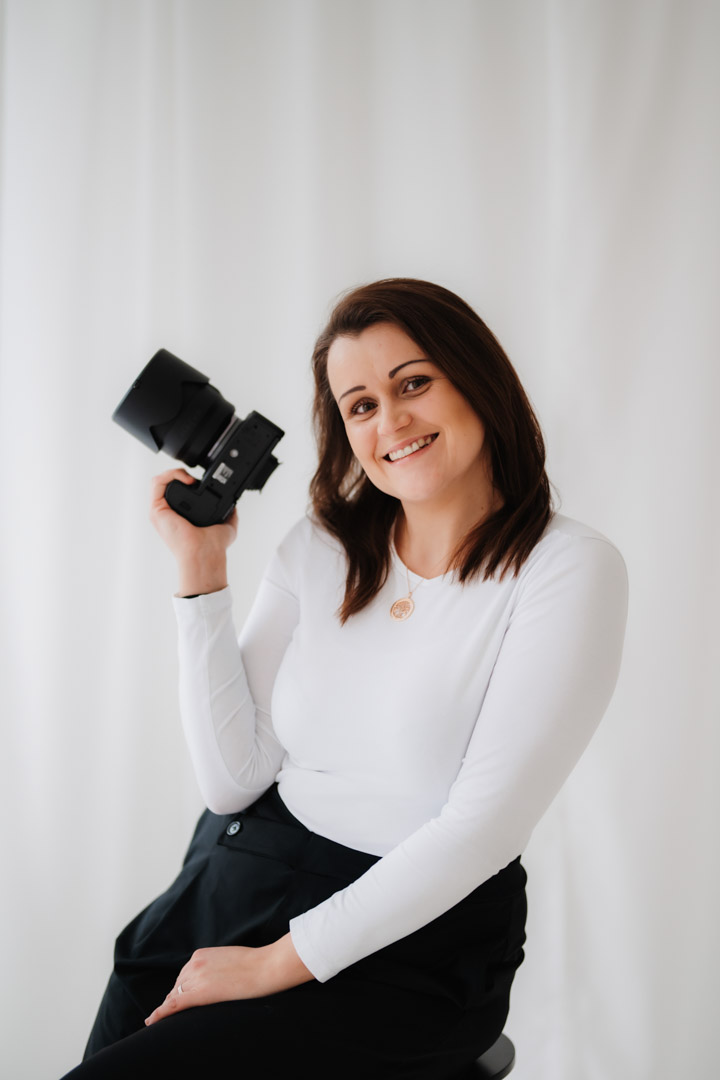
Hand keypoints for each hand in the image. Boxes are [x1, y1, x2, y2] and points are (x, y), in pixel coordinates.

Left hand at [144, 936, 313, 1025]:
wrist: (266, 966)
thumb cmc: (256, 964)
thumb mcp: (229, 960)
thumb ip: (215, 968)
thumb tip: (214, 981)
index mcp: (200, 955)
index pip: (184, 977)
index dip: (180, 991)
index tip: (177, 1000)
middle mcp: (193, 964)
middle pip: (177, 987)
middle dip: (175, 1000)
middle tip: (170, 1015)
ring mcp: (195, 977)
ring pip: (175, 997)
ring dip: (171, 1008)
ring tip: (163, 1021)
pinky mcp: (199, 993)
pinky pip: (173, 1005)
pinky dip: (160, 1013)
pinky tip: (151, 1021)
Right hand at [150, 469, 237, 593]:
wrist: (206, 552)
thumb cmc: (214, 546)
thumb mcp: (227, 526)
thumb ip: (229, 514)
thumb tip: (233, 505)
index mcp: (181, 516)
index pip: (177, 491)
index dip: (186, 480)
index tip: (200, 482)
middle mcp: (169, 513)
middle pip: (167, 483)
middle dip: (180, 474)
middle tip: (194, 479)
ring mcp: (161, 512)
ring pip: (160, 481)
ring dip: (175, 473)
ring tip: (190, 478)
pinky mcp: (156, 510)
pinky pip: (157, 483)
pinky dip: (170, 475)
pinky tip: (186, 480)